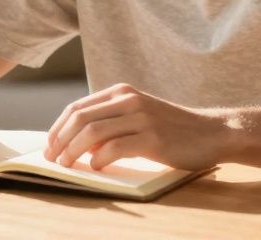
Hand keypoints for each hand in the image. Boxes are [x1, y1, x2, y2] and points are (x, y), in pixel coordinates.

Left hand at [43, 83, 227, 170]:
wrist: (211, 132)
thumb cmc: (171, 129)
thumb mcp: (137, 117)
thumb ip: (110, 123)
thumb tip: (77, 144)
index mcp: (122, 92)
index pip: (77, 107)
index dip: (58, 127)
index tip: (49, 145)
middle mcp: (129, 100)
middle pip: (80, 118)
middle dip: (60, 139)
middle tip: (51, 158)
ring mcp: (141, 117)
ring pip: (92, 132)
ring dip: (73, 150)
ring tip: (66, 165)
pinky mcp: (153, 138)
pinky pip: (115, 148)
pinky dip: (99, 159)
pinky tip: (95, 167)